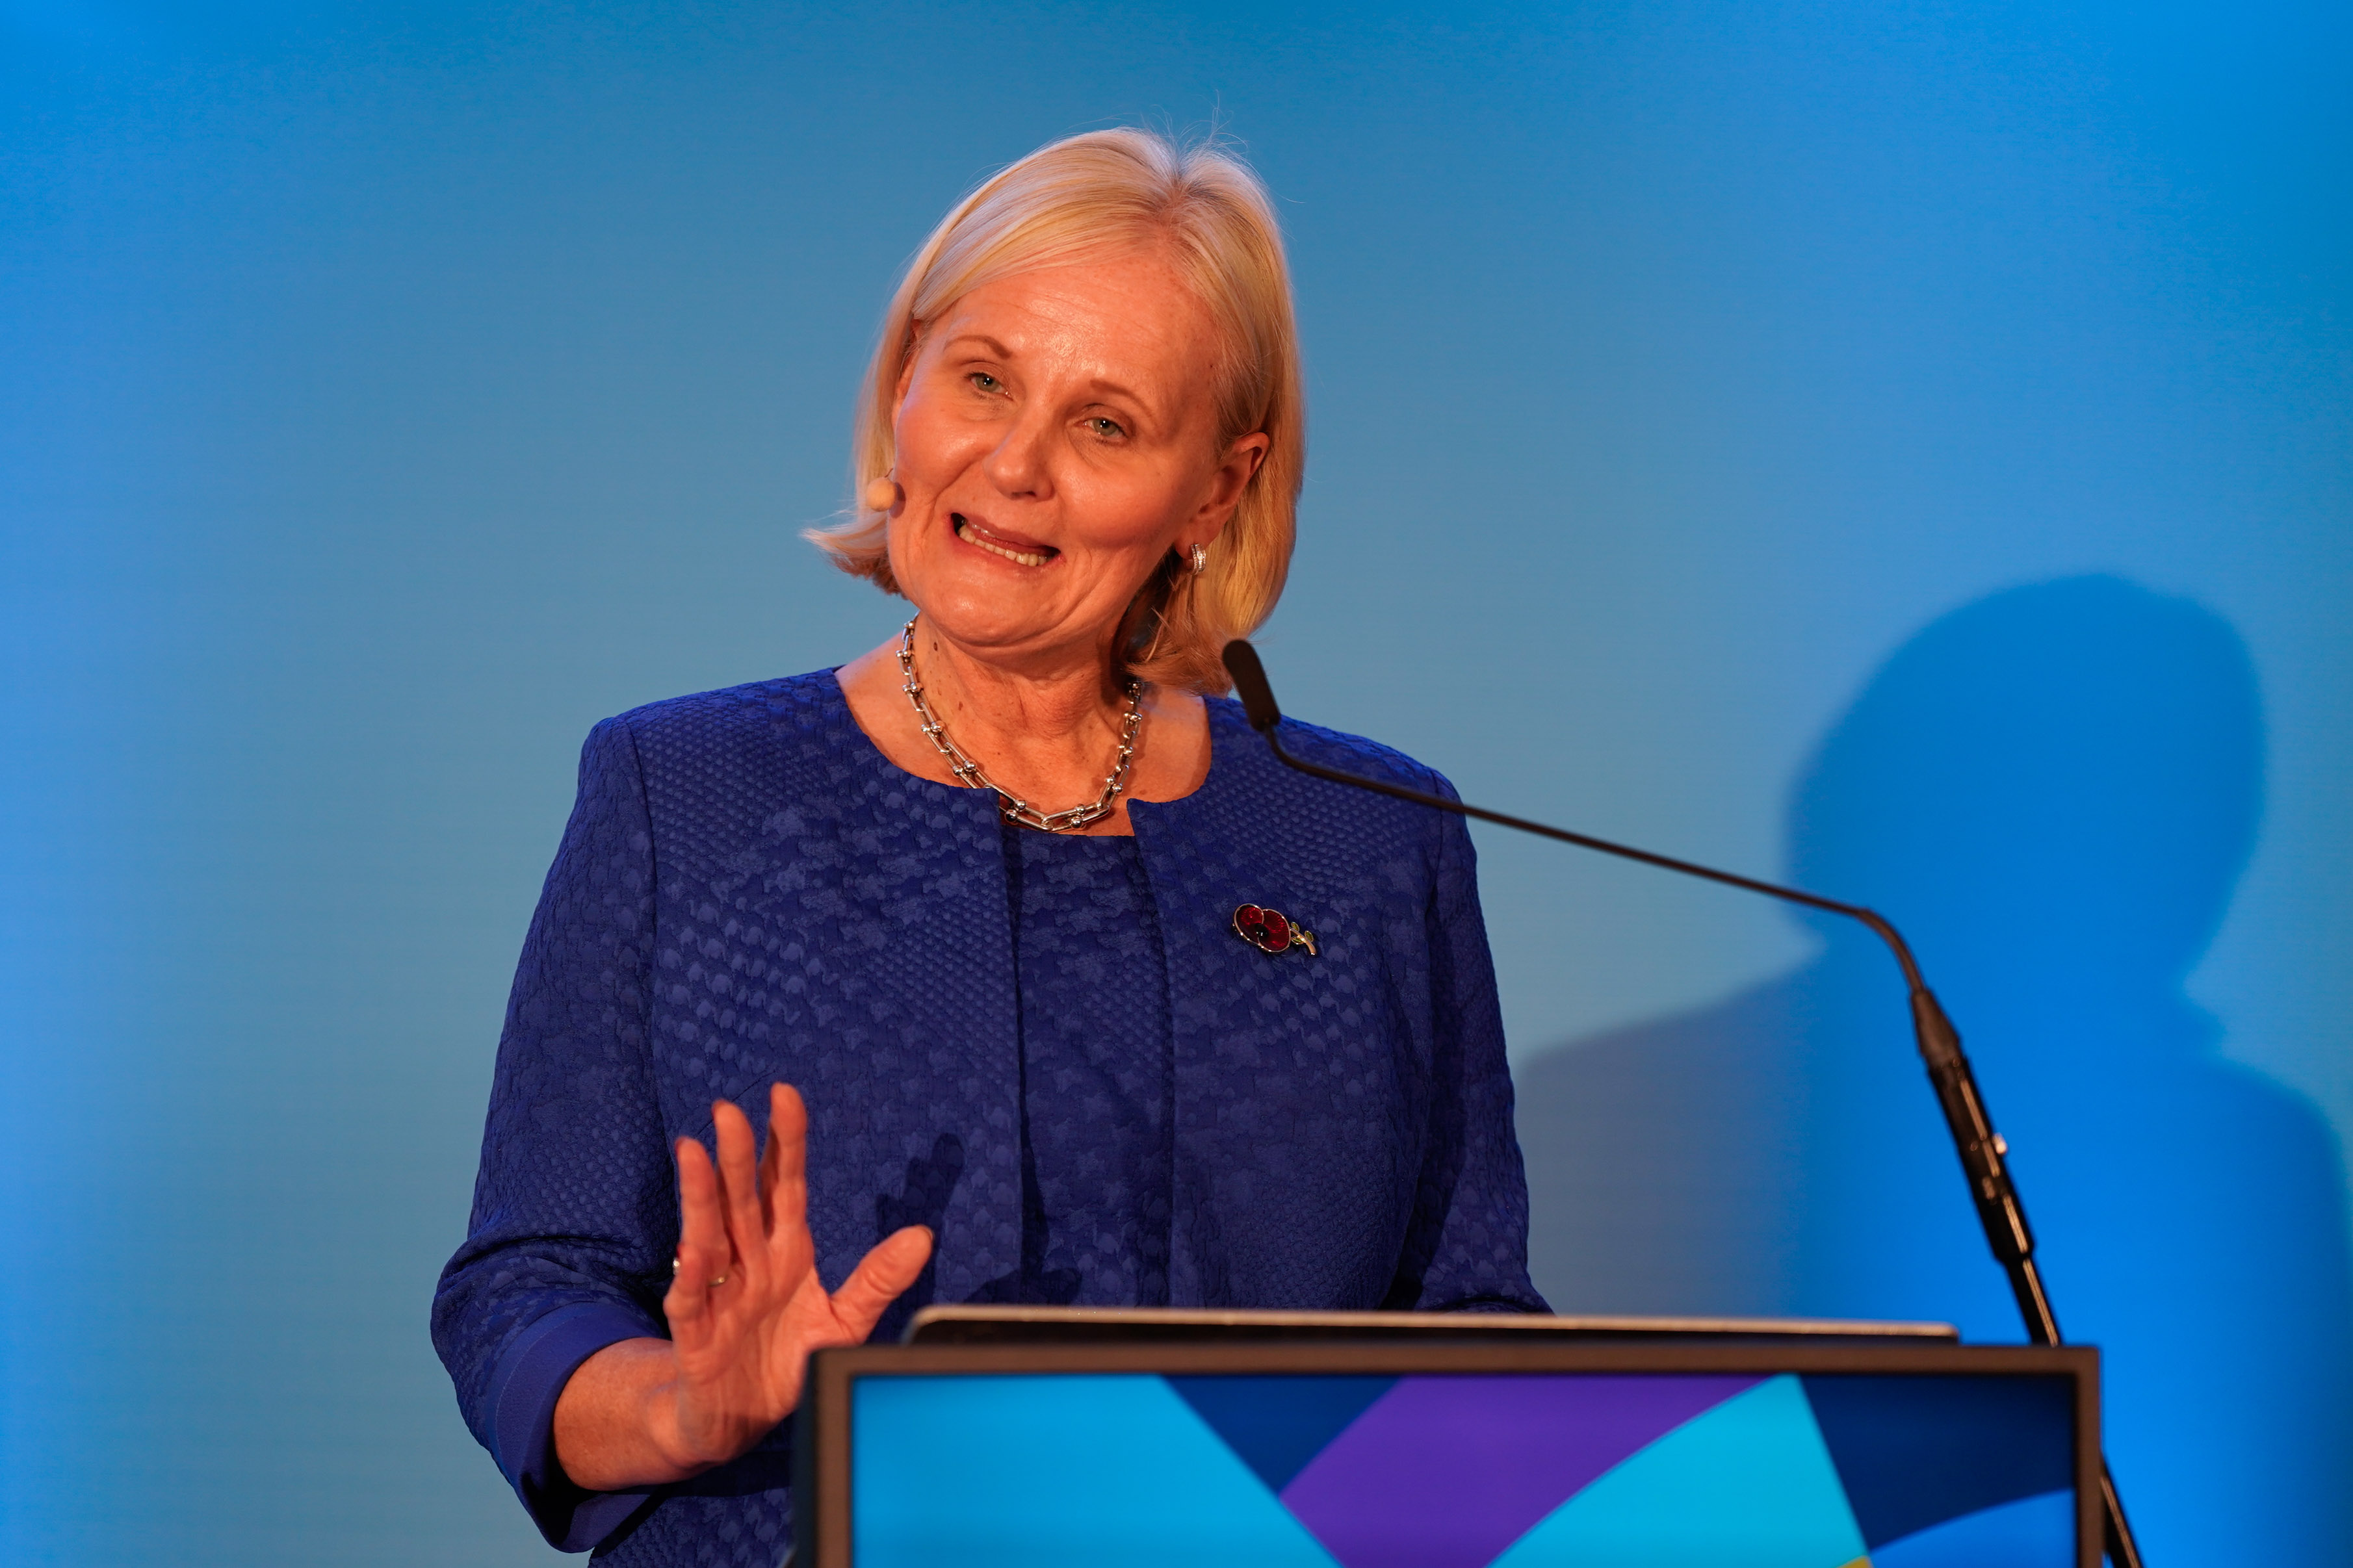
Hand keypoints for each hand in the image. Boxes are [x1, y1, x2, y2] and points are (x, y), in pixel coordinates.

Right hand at [552, 1083, 933, 1490]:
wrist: (738, 1422)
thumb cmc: (787, 1362)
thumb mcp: (844, 1321)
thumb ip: (877, 1279)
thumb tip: (922, 1236)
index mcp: (786, 1252)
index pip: (783, 1185)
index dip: (784, 1142)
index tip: (784, 1096)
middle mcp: (748, 1263)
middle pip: (741, 1199)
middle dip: (736, 1155)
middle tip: (729, 1110)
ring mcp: (718, 1295)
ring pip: (706, 1235)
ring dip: (700, 1196)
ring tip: (693, 1153)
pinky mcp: (695, 1335)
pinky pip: (690, 1299)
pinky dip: (693, 1274)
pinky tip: (696, 1247)